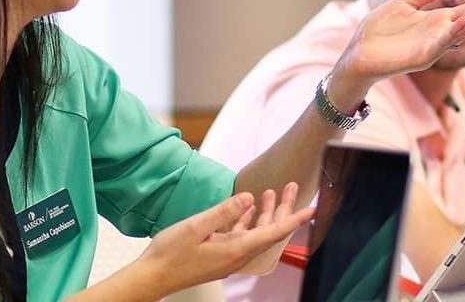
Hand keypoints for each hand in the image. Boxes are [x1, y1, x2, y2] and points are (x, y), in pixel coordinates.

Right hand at [135, 184, 313, 296]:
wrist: (152, 277)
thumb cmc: (170, 253)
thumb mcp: (196, 227)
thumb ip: (224, 211)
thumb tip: (248, 197)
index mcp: (236, 249)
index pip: (274, 232)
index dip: (295, 219)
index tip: (312, 209)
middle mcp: (237, 255)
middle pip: (269, 231)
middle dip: (283, 208)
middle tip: (292, 187)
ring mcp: (229, 257)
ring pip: (257, 233)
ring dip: (266, 213)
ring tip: (271, 192)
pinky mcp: (220, 256)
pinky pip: (242, 237)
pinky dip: (248, 221)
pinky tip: (248, 208)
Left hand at [329, 0, 464, 107]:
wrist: (357, 52)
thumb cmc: (379, 30)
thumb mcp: (406, 2)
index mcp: (439, 20)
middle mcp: (442, 34)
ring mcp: (434, 46)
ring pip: (462, 32)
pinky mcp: (421, 58)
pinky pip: (442, 45)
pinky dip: (453, 33)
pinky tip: (462, 21)